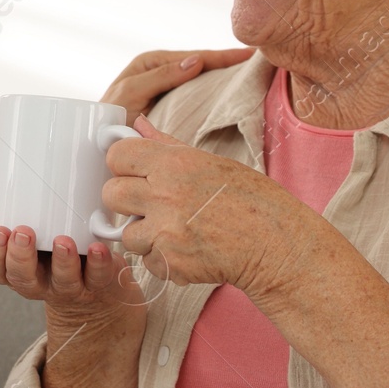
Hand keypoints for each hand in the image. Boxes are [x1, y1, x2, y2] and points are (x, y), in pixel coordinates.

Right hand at [0, 223, 146, 335]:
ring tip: (63, 241)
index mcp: (18, 273)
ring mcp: (74, 287)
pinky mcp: (103, 284)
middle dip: (20, 258)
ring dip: (62, 262)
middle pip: (24, 280)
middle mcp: (43, 285)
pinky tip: (98, 249)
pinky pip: (101, 279)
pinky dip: (100, 264)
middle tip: (22, 232)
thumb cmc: (51, 258)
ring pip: (64, 283)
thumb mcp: (15, 244)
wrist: (101, 291)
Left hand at [100, 114, 326, 300]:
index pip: (117, 156)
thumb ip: (166, 145)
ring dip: (144, 235)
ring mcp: (165, 232)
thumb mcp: (211, 162)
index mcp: (175, 164)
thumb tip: (137, 124)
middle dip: (125, 201)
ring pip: (126, 233)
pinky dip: (162, 260)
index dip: (123, 165)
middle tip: (150, 205)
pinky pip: (147, 261)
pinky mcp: (170, 263)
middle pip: (111, 194)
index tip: (134, 173)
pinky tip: (188, 250)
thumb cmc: (251, 200)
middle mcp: (165, 195)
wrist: (277, 245)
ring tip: (176, 230)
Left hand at [101, 47, 255, 119]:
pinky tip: (232, 98)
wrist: (97, 144)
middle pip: (203, 65)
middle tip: (260, 64)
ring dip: (225, 78)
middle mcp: (162, 71)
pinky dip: (216, 94)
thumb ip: (159, 77)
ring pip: (204, 80)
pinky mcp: (172, 106)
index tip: (249, 55)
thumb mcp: (131, 94)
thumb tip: (195, 61)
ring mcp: (169, 89)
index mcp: (152, 62)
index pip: (196, 56)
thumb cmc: (107, 117)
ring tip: (253, 77)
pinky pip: (199, 96)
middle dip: (229, 64)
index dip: (223, 56)